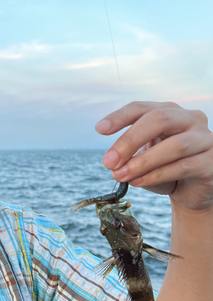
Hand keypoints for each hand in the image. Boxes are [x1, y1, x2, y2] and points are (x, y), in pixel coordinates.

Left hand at [95, 101, 212, 210]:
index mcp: (171, 112)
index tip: (99, 129)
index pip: (143, 108)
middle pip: (159, 119)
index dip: (120, 116)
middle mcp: (190, 119)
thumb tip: (113, 164)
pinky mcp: (211, 161)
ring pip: (173, 145)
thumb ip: (131, 158)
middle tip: (108, 161)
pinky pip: (182, 166)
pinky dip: (156, 175)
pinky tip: (138, 182)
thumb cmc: (168, 171)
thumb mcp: (146, 160)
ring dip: (142, 162)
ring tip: (121, 175)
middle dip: (129, 140)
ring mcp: (205, 138)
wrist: (194, 192)